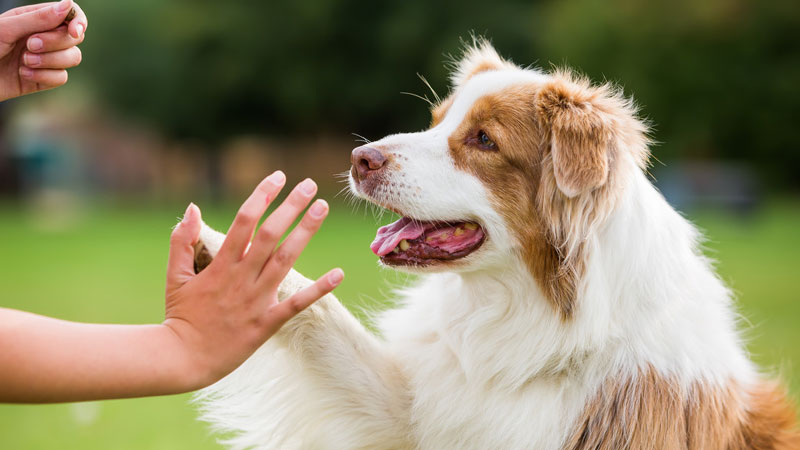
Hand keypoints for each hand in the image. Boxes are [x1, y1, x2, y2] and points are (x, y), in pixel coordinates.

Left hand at [0, 0, 86, 100]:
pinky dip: (44, 77)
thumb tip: (68, 4)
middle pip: (74, 38)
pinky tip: (23, 74)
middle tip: (30, 45)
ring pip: (73, 58)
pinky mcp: (44, 79)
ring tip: (25, 62)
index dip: (78, 22)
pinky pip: (61, 78)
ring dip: (50, 61)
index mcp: (35, 19)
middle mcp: (44, 37)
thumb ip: (39, 18)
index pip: (71, 15)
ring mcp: (46, 58)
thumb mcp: (7, 29)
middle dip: (56, 43)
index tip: (74, 31)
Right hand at [163, 171, 343, 386]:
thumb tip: (193, 208)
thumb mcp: (174, 276)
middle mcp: (241, 278)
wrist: (183, 358)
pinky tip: (338, 273)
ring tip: (322, 208)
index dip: (262, 196)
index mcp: (220, 265)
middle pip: (270, 235)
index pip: (244, 221)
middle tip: (310, 185)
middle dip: (291, 206)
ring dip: (306, 232)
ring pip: (285, 260)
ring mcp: (256, 300)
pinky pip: (297, 304)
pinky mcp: (267, 323)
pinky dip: (318, 289)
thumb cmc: (179, 315)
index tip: (278, 177)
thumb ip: (182, 241)